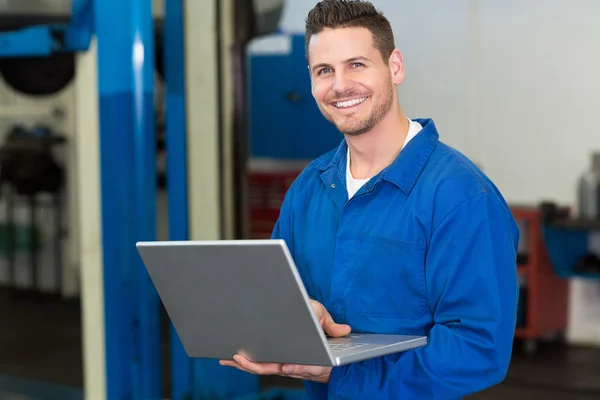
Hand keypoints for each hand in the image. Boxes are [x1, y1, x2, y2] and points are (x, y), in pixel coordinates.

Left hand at [219, 300, 350, 382]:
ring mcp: (282, 364)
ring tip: (227, 358)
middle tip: (237, 357)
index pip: (296, 365)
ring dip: (243, 364)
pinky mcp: (274, 360)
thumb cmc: (326, 338)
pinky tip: (232, 357)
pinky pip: (258, 363)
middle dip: (252, 364)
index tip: (284, 367)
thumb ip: (333, 329)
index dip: (292, 367)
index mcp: (306, 359)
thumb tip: (343, 329)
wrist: (326, 351)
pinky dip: (244, 361)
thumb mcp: (331, 329)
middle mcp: (292, 364)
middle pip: (270, 368)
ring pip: (260, 367)